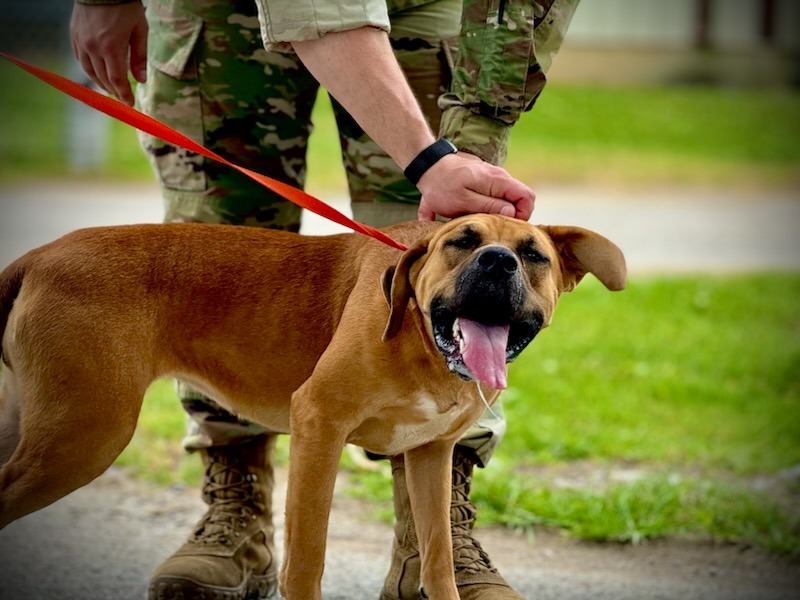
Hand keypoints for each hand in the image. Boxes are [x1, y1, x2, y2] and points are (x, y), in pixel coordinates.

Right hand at [70, 1, 147, 105]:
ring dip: (101, 82)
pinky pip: (80, 59)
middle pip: (103, 78)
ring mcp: (81, 42)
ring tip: (111, 88)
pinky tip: (97, 72)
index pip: (117, 80)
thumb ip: (139, 57)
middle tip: (123, 96)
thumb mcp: (139, 30)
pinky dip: (89, 69)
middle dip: (114, 90)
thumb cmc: (125, 6)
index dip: (124, 94)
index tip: (130, 103)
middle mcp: (93, 48)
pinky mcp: (74, 35)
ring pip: (89, 71)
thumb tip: (142, 80)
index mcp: (111, 48)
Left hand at [416, 153, 534, 220]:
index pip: (527, 197)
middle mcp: (500, 177)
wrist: (429, 167)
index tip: (506, 226)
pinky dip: (493, 208)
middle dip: (512, 216)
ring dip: (500, 213)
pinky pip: (499, 197)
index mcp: (498, 180)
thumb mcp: (463, 201)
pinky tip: (477, 214)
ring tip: (483, 221)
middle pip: (521, 199)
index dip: (523, 215)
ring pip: (509, 199)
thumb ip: (489, 207)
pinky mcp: (487, 182)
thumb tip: (511, 213)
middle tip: (494, 227)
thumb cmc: (442, 186)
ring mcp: (494, 179)